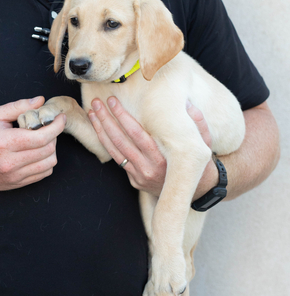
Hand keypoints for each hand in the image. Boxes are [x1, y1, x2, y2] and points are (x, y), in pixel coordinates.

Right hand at [0, 97, 65, 190]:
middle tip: (47, 127)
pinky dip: (45, 162)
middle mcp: (10, 162)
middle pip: (48, 151)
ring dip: (51, 150)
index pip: (42, 137)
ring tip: (42, 141)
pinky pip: (42, 174)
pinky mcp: (15, 184)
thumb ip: (18, 106)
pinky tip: (36, 153)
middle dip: (53, 136)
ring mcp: (13, 176)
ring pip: (49, 164)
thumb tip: (41, 101)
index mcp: (5, 143)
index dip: (56, 126)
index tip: (60, 118)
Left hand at [88, 97, 214, 196]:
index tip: (113, 102)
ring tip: (92, 113)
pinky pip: (117, 159)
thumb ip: (198, 124)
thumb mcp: (203, 144)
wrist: (195, 193)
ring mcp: (139, 176)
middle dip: (106, 120)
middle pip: (121, 141)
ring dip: (101, 131)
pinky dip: (107, 143)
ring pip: (115, 151)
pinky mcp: (134, 180)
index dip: (123, 117)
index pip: (137, 134)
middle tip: (97, 103)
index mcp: (163, 159)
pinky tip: (100, 129)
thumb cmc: (198, 164)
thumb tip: (188, 105)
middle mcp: (148, 169)